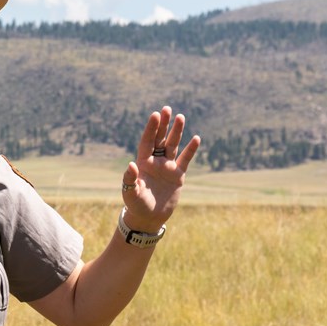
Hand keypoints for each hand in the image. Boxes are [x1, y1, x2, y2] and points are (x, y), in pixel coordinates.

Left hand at [121, 106, 200, 231]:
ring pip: (173, 145)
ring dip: (176, 132)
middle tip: (166, 108)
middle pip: (160, 138)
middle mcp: (155, 161)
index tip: (155, 115)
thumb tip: (131, 164)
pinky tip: (196, 138)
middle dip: (163, 124)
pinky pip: (185, 159)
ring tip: (180, 117)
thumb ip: (130, 179)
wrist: (150, 217)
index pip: (147, 141)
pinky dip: (191, 150)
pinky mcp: (178, 175)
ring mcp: (167, 167)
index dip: (151, 128)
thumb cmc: (136, 205)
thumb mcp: (131, 193)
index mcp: (143, 162)